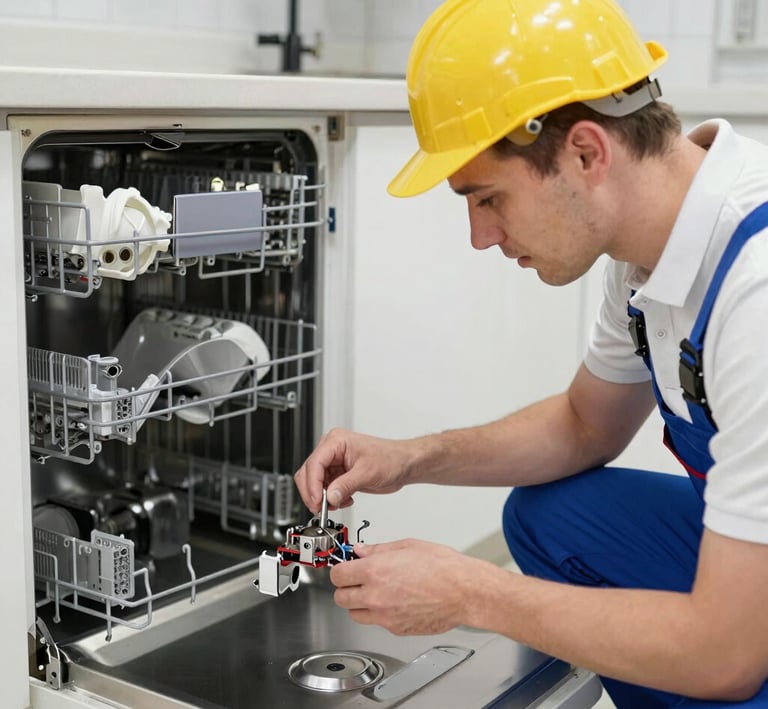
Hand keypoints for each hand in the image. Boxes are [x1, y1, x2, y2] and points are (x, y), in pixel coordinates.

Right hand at [294, 428, 414, 512]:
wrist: (403, 464)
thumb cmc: (391, 458)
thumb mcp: (367, 473)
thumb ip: (346, 485)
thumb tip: (329, 497)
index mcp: (336, 441)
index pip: (314, 463)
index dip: (312, 485)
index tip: (317, 502)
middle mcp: (331, 450)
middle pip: (308, 473)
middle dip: (314, 493)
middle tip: (322, 508)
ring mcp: (333, 462)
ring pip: (314, 483)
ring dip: (322, 498)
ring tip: (337, 504)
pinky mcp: (338, 474)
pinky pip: (324, 489)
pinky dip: (330, 498)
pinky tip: (344, 500)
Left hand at [330, 539, 485, 635]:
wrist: (464, 592)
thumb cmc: (443, 567)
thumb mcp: (407, 546)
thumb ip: (377, 550)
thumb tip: (360, 551)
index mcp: (375, 571)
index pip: (338, 575)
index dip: (340, 569)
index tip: (345, 567)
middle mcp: (375, 596)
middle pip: (340, 598)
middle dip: (346, 587)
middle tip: (357, 579)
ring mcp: (385, 616)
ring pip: (355, 614)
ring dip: (359, 603)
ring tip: (374, 592)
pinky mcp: (396, 629)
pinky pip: (377, 623)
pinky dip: (379, 614)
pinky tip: (393, 601)